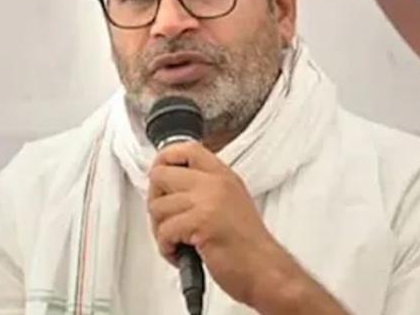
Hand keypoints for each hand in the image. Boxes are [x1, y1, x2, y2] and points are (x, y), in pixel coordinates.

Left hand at [146, 141, 282, 305]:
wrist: (265, 271)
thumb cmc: (248, 247)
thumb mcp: (231, 202)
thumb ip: (205, 189)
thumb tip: (170, 187)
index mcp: (223, 176)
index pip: (186, 149)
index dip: (164, 160)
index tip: (159, 177)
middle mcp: (216, 183)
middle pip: (161, 175)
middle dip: (155, 200)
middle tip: (165, 218)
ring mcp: (209, 200)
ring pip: (158, 206)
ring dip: (160, 230)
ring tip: (176, 242)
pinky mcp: (202, 222)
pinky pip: (164, 230)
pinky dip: (166, 248)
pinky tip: (180, 254)